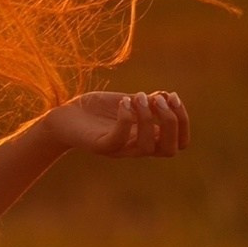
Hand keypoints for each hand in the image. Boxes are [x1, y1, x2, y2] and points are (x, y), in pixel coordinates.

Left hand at [45, 89, 189, 157]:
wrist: (63, 118)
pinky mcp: (100, 146)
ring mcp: (119, 149)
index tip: (172, 97)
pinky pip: (119, 140)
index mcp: (147, 137)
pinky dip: (126, 120)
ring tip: (136, 97)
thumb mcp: (127, 103)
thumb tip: (166, 97)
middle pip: (170, 150)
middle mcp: (136, 147)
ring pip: (148, 147)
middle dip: (172, 122)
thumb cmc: (96, 111)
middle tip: (157, 99)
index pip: (180, 143)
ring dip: (148, 118)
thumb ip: (147, 103)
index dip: (184, 122)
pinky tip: (123, 103)